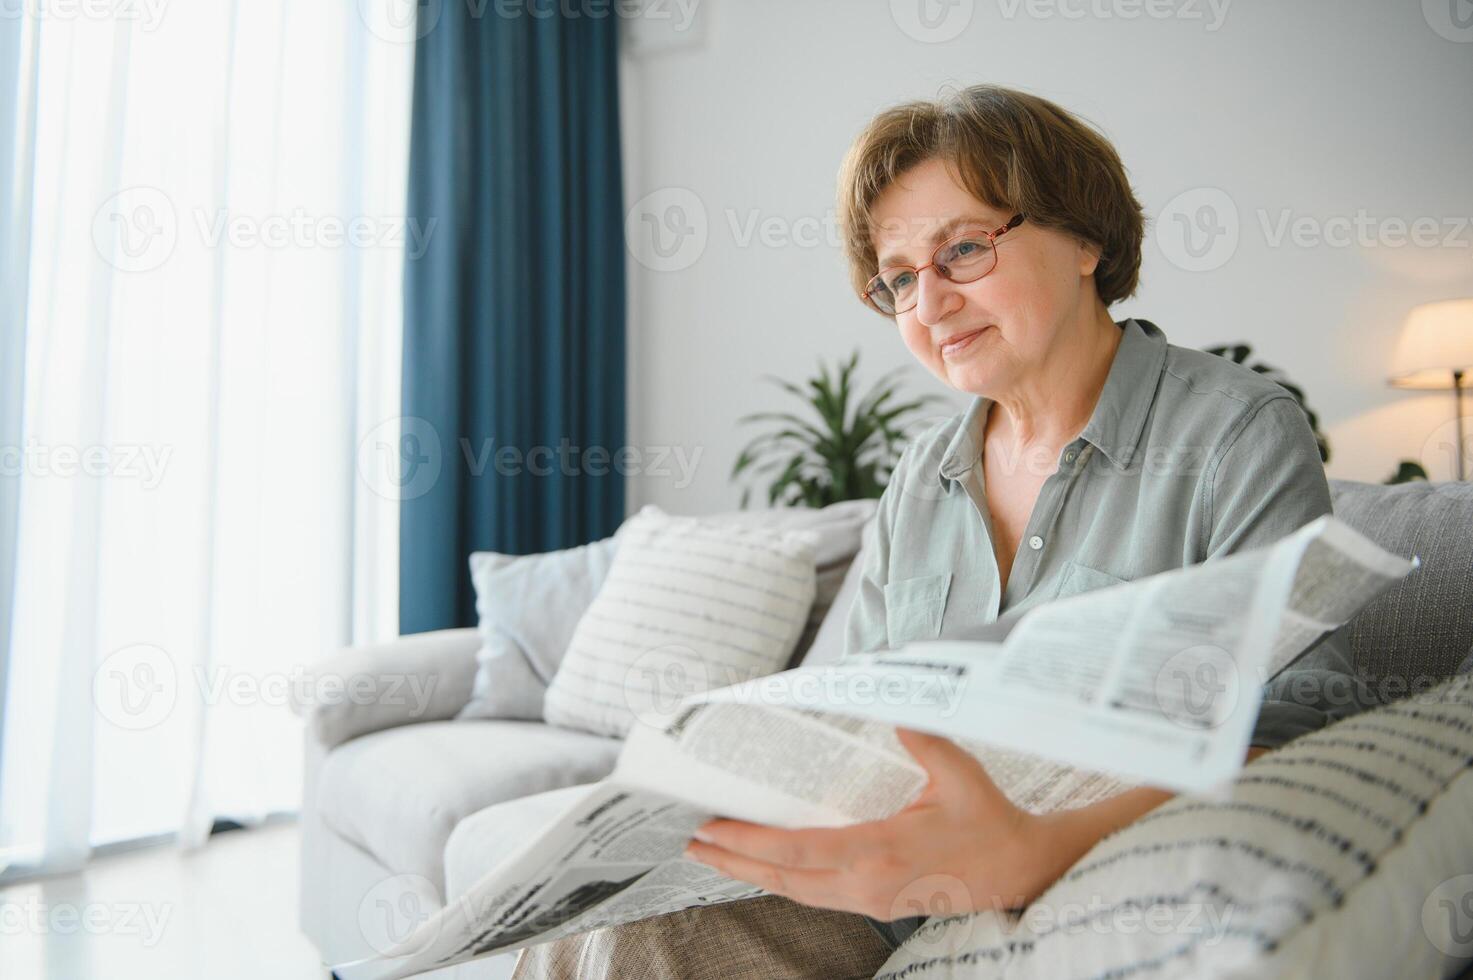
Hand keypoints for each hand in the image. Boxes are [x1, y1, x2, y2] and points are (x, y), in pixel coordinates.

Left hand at [681, 728, 1073, 919]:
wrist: (1020, 870)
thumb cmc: (989, 821)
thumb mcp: (959, 772)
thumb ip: (922, 738)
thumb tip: (890, 703)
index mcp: (880, 851)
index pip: (798, 850)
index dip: (749, 842)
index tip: (712, 827)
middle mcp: (865, 883)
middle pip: (783, 877)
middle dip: (732, 861)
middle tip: (691, 840)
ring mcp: (868, 900)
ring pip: (794, 891)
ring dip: (750, 873)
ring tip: (713, 852)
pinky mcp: (873, 904)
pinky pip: (814, 895)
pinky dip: (781, 879)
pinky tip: (762, 866)